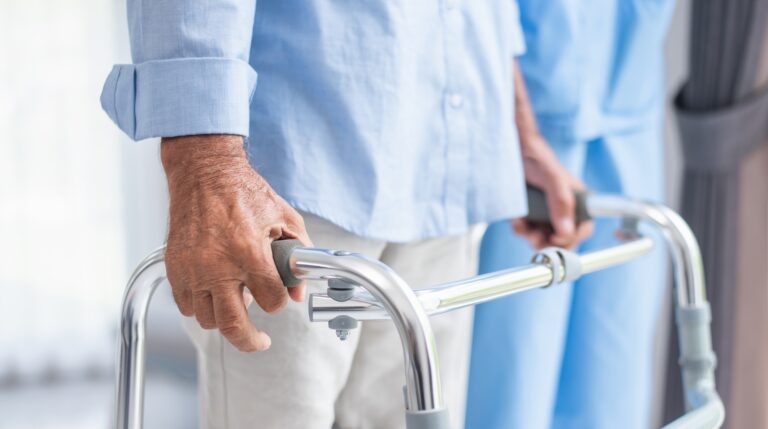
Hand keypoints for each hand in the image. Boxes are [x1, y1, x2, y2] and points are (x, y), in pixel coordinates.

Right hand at [161, 135, 310, 351]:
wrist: (204, 174)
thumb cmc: (245, 193)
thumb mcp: (285, 218)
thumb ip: (298, 255)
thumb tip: (299, 289)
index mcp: (248, 252)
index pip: (271, 300)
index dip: (280, 302)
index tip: (280, 298)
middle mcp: (217, 265)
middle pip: (233, 325)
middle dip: (250, 341)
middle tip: (260, 341)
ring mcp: (192, 269)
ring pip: (208, 319)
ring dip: (225, 319)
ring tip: (236, 305)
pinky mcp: (174, 268)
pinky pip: (186, 305)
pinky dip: (201, 307)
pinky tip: (214, 294)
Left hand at [514, 134, 593, 248]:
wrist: (513, 152)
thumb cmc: (537, 159)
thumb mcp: (552, 178)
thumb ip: (561, 202)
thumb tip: (565, 231)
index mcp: (577, 201)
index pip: (584, 228)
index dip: (572, 238)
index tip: (556, 238)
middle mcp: (563, 209)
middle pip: (563, 239)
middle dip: (549, 243)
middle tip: (535, 240)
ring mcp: (546, 214)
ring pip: (543, 238)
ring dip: (532, 238)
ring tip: (522, 226)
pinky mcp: (529, 215)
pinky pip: (527, 231)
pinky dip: (520, 229)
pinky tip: (516, 220)